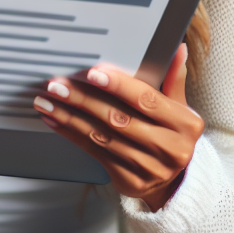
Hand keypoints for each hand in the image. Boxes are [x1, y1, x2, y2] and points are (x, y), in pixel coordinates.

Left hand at [33, 44, 203, 210]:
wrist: (173, 181)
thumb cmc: (172, 135)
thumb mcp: (179, 109)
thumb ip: (173, 81)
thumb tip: (177, 51)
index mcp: (185, 125)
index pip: (146, 100)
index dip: (119, 86)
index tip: (94, 73)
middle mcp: (170, 148)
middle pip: (119, 118)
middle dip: (84, 99)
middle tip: (59, 85)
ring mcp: (149, 168)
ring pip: (102, 136)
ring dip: (70, 116)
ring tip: (48, 101)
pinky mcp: (129, 181)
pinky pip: (95, 152)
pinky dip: (72, 134)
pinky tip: (56, 121)